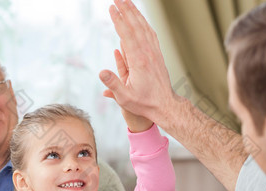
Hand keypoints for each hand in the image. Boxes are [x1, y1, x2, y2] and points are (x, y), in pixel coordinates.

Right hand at [99, 0, 177, 127]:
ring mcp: (154, 53)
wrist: (165, 105)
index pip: (127, 35)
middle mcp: (148, 53)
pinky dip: (144, 23)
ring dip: (135, 13)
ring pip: (144, 27)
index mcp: (139, 61)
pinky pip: (150, 34)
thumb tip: (101, 72)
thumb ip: (113, 84)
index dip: (118, 20)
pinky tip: (139, 18)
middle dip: (126, 10)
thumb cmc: (144, 103)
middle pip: (136, 26)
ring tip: (127, 2)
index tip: (111, 8)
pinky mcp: (157, 55)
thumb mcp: (125, 98)